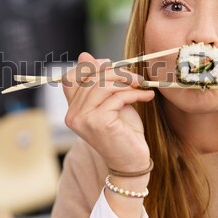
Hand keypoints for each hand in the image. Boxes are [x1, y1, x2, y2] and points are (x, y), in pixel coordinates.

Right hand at [63, 52, 154, 171]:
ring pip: (103, 85)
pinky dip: (135, 93)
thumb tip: (84, 55)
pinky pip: (117, 97)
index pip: (71, 78)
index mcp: (72, 109)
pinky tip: (147, 97)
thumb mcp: (111, 101)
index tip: (110, 66)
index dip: (90, 68)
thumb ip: (100, 82)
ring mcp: (83, 119)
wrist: (132, 161)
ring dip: (127, 82)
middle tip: (136, 78)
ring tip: (142, 86)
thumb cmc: (123, 131)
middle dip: (117, 73)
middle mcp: (72, 115)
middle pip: (91, 78)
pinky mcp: (98, 122)